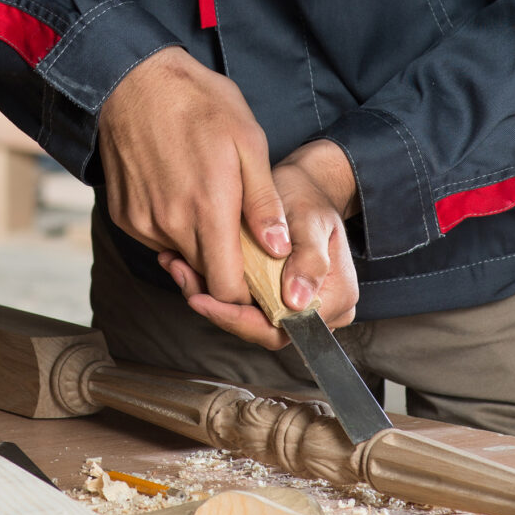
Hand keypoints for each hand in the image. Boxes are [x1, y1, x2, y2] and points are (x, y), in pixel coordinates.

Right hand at [96, 48, 284, 321]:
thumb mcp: (248, 141)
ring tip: (206, 201)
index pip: (228, 289)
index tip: (259, 277)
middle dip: (224, 266)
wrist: (135, 80)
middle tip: (238, 234)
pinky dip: (171, 228)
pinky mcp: (123, 216)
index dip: (247, 293)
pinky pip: (155, 239)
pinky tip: (178, 192)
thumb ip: (263, 201)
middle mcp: (170, 224)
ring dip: (197, 243)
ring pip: (180, 257)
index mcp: (208, 209)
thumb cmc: (199, 103)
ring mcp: (142, 222)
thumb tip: (280, 248)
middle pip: (205, 277)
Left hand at [159, 141, 360, 351]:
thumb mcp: (312, 220)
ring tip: (178, 268)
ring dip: (210, 296)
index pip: (284, 328)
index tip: (205, 300)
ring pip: (247, 318)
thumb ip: (310, 259)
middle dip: (218, 309)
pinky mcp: (272, 296)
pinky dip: (213, 287)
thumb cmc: (310, 198)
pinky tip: (185, 265)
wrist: (304, 185)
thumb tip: (297, 302)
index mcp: (336, 299)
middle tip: (183, 279)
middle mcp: (317, 311)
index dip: (241, 320)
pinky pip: (242, 303)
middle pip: (262, 329)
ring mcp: (293, 306)